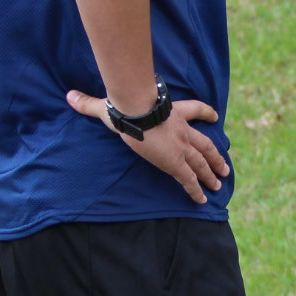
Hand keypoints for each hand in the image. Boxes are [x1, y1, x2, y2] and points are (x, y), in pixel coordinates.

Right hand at [65, 90, 229, 204]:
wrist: (137, 112)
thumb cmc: (127, 105)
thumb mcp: (111, 104)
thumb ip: (91, 103)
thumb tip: (70, 96)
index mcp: (174, 113)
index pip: (196, 110)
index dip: (206, 113)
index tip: (214, 116)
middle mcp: (183, 131)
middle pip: (206, 144)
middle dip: (215, 156)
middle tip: (224, 167)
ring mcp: (182, 147)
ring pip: (204, 162)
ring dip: (212, 172)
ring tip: (220, 182)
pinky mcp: (176, 163)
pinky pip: (189, 180)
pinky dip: (196, 190)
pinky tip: (202, 199)